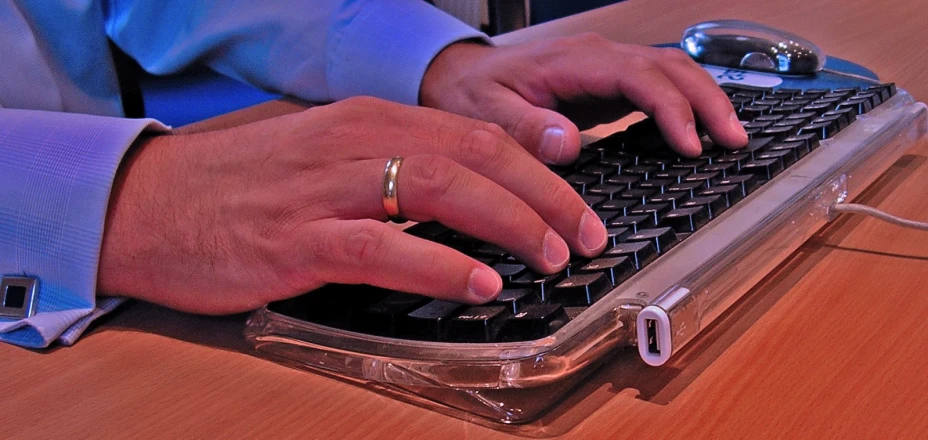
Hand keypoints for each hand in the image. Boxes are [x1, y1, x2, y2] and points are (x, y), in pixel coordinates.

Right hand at [98, 97, 607, 313]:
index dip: (537, 169)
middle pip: (472, 154)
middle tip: (586, 232)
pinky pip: (382, 246)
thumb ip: (392, 168)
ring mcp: (325, 190)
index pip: (474, 133)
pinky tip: (479, 282)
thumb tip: (463, 196)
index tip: (575, 203)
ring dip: (509, 222)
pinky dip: (439, 261)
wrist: (147, 204)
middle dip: (544, 195)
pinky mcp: (296, 241)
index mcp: (366, 121)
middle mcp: (354, 143)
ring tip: (553, 254)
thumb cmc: (239, 188)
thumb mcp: (326, 160)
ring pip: (439, 188)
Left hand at [420, 34, 748, 162]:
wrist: (465, 79)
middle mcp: (599, 57)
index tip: (690, 144)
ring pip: (673, 70)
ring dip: (706, 99)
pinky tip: (701, 131)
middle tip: (734, 140)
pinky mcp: (610, 84)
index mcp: (574, 62)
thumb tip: (568, 142)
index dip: (670, 108)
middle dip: (707, 101)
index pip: (638, 76)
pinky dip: (687, 104)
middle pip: (670, 66)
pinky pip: (660, 85)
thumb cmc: (474, 94)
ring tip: (732, 137)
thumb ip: (524, 127)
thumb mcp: (487, 113)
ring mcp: (608, 68)